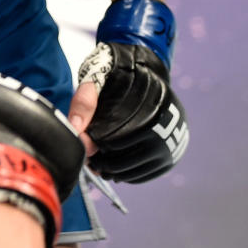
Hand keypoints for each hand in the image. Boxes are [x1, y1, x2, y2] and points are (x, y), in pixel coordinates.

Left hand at [73, 31, 188, 182]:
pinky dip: (126, 175)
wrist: (146, 72)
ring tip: (97, 163)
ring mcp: (172, 142)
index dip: (94, 142)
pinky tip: (114, 167)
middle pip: (125, 155)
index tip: (82, 143)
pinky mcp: (171, 156)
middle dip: (101, 159)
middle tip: (87, 157)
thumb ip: (84, 101)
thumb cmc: (117, 76)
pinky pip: (145, 175)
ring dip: (112, 170)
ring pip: (134, 169)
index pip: (116, 135)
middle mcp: (166, 124)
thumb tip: (75, 129)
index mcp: (150, 102)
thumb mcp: (99, 78)